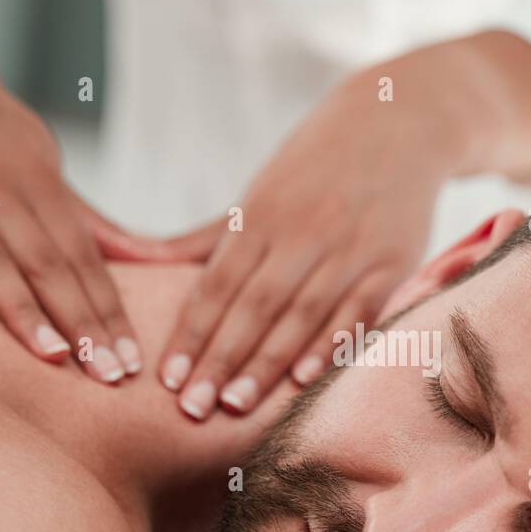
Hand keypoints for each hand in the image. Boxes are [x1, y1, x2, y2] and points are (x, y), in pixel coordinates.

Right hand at [0, 22, 143, 382]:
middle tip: (111, 374)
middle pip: (47, 262)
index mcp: (37, 185)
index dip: (108, 308)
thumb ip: (85, 220)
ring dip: (24, 309)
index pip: (82, 256)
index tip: (132, 359)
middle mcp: (0, 190)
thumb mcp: (43, 162)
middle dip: (82, 320)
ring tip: (58, 356)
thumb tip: (149, 258)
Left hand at [126, 32, 530, 420]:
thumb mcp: (258, 195)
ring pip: (301, 314)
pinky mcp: (391, 261)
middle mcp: (301, 232)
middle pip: (253, 305)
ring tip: (235, 406)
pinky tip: (305, 379)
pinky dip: (331, 344)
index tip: (167, 380)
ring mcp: (348, 248)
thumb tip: (132, 260)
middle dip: (220, 359)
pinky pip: (358, 311)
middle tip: (191, 409)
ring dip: (267, 363)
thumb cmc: (314, 169)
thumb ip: (204, 240)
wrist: (398, 122)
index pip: (216, 284)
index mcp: (260, 216)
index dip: (191, 333)